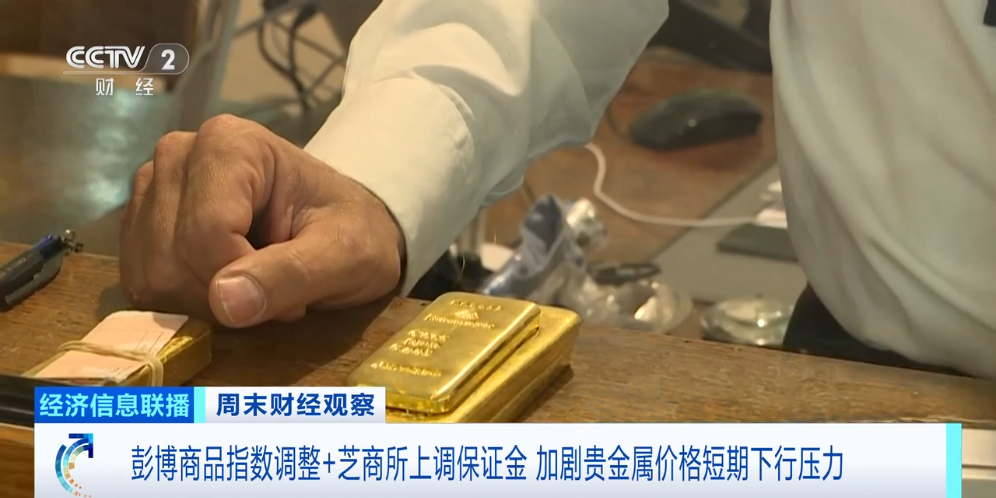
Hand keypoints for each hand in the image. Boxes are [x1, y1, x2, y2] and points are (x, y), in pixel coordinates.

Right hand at [120, 115, 403, 326]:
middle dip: (225, 295)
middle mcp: (178, 155)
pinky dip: (186, 303)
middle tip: (278, 293)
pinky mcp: (141, 225)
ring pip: (152, 276)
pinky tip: (228, 288)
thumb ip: (293, 275)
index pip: (205, 233)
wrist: (344, 227)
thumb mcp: (346, 256)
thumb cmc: (352, 232)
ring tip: (257, 286)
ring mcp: (153, 188)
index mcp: (230, 144)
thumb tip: (225, 303)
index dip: (245, 281)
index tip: (293, 295)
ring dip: (206, 303)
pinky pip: (142, 285)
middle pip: (172, 257)